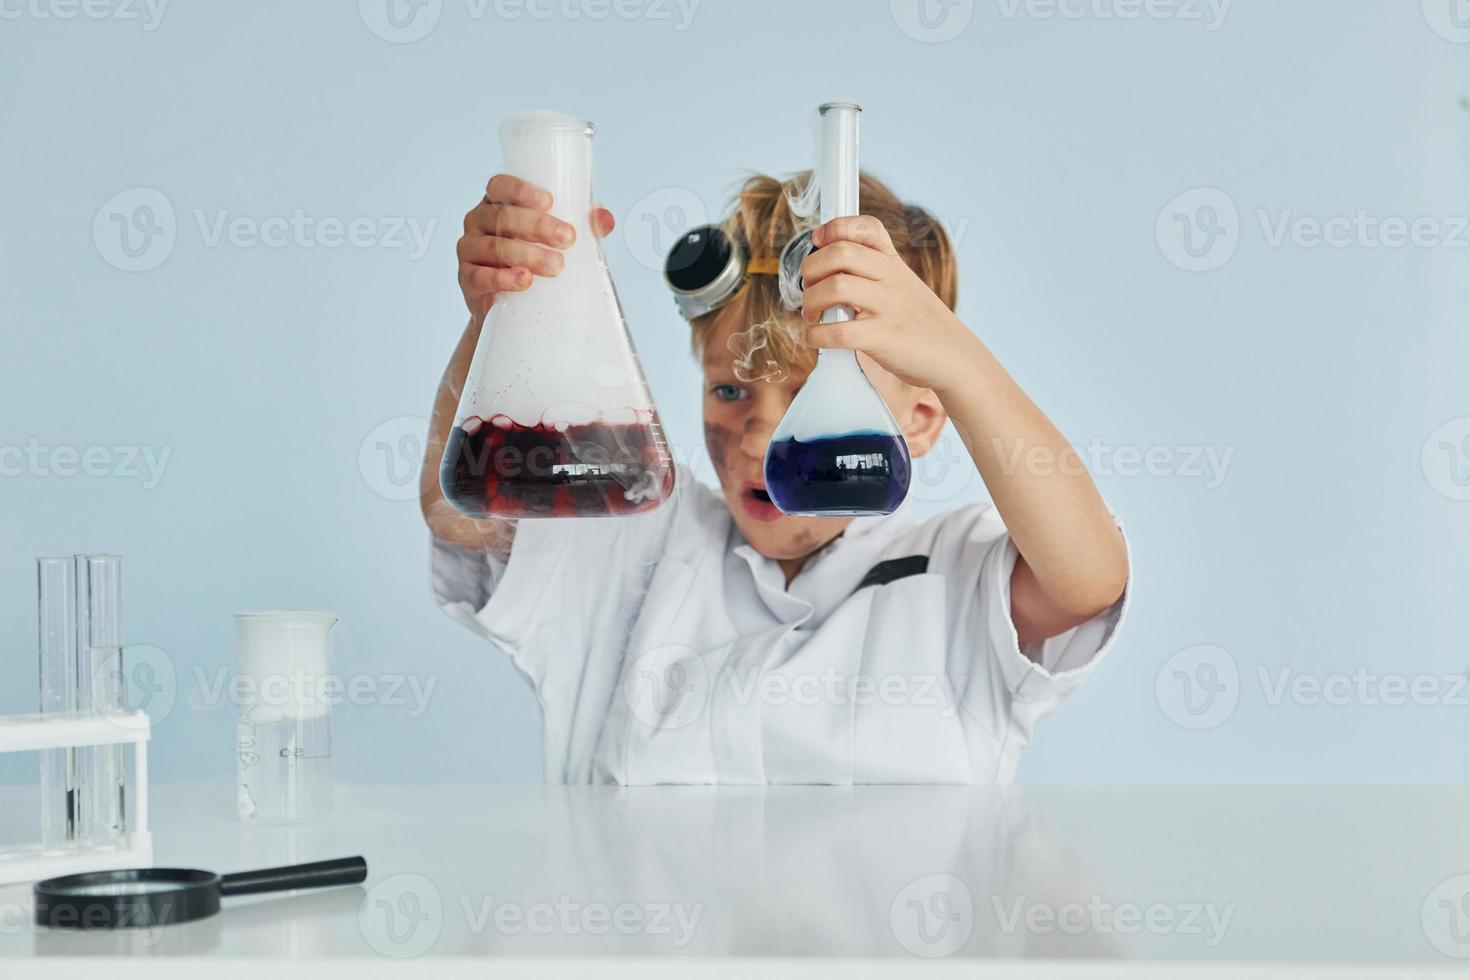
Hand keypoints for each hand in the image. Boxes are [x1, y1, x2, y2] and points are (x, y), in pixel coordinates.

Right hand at [457, 174, 614, 320]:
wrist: (510, 306)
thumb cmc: (532, 260)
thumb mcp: (557, 239)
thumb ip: (582, 225)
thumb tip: (605, 219)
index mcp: (497, 203)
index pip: (500, 186)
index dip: (521, 190)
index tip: (549, 201)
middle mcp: (478, 222)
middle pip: (503, 217)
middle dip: (538, 226)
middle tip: (567, 238)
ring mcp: (469, 250)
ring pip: (495, 247)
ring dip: (528, 255)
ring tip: (556, 266)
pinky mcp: (468, 280)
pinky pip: (481, 277)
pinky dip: (503, 279)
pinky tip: (524, 280)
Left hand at [800, 216, 977, 391]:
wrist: (955, 357)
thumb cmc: (922, 325)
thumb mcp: (904, 287)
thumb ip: (874, 275)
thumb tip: (827, 272)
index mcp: (894, 263)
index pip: (865, 227)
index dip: (835, 228)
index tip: (818, 240)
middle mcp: (891, 278)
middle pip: (840, 253)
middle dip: (811, 269)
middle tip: (808, 288)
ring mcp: (888, 307)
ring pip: (835, 287)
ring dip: (810, 301)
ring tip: (810, 315)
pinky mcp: (884, 338)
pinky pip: (840, 332)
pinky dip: (816, 335)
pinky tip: (810, 338)